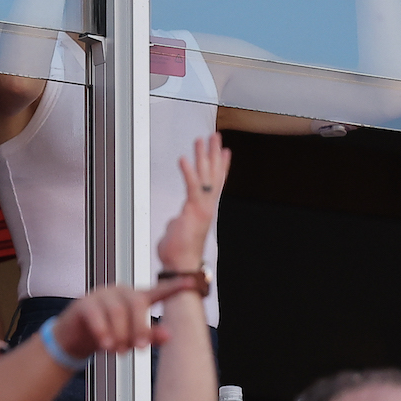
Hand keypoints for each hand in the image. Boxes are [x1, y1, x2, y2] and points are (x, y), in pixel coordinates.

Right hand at [51, 280, 193, 360]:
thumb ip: (149, 336)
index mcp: (134, 299)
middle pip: (137, 303)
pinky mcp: (83, 303)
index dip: (174, 286)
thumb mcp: (129, 338)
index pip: (158, 291)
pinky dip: (102, 331)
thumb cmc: (104, 335)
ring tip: (116, 350)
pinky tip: (104, 344)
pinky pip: (96, 315)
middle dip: (139, 328)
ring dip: (119, 334)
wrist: (72, 339)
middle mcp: (120, 293)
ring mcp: (101, 295)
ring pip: (117, 311)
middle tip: (139, 348)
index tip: (190, 282)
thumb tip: (168, 335)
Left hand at [157, 132, 229, 273]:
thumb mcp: (178, 230)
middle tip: (215, 136)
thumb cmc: (178, 252)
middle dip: (214, 154)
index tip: (224, 151)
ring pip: (205, 176)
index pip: (213, 182)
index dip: (220, 166)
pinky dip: (188, 172)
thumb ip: (179, 221)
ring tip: (202, 140)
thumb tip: (176, 220)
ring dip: (203, 156)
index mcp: (203, 209)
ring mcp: (202, 207)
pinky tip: (184, 158)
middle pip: (213, 174)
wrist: (180, 264)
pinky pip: (192, 187)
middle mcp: (206, 206)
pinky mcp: (194, 210)